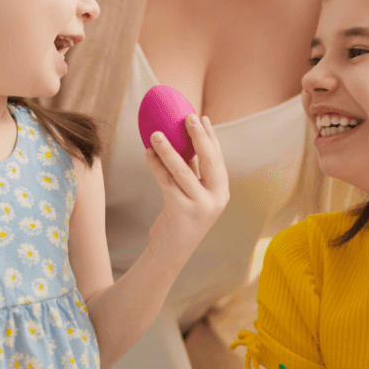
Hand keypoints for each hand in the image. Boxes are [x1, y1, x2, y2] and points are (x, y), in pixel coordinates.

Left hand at [144, 114, 228, 269]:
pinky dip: (155, 165)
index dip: (211, 137)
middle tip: (187, 116)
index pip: (218, 159)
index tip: (202, 117)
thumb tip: (180, 140)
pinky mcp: (180, 210)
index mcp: (222, 191)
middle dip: (199, 137)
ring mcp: (200, 205)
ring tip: (156, 132)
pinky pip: (166, 181)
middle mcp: (216, 198)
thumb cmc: (180, 218)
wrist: (171, 251)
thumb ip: (191, 172)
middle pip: (209, 161)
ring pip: (183, 170)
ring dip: (168, 149)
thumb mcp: (191, 194)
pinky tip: (147, 152)